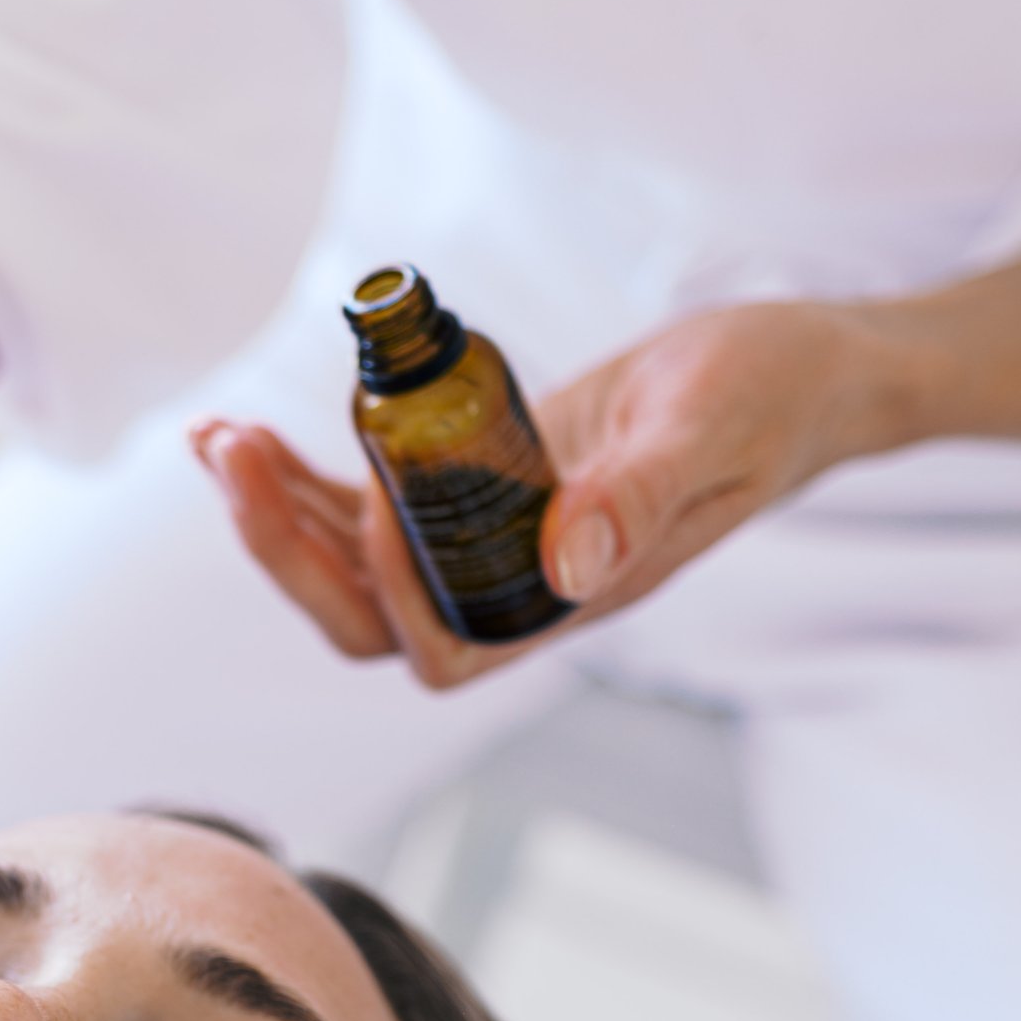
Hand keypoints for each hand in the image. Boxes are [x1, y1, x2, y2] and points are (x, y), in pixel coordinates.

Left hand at [192, 247, 1020, 690]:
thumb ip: (642, 495)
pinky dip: (304, 474)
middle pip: (369, 619)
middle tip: (231, 454)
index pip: (442, 648)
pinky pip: (370, 503)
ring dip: (275, 509)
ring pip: (353, 567)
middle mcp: (519, 589)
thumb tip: (563, 565)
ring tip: (216, 436)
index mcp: (574, 601)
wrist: (804, 371)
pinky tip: (248, 428)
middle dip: (287, 547)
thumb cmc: (776, 399)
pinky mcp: (477, 485)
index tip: (374, 492)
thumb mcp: (713, 429)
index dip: (387, 590)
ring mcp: (492, 541)